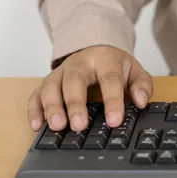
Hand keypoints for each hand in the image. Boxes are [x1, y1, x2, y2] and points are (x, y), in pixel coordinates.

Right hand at [28, 45, 152, 131]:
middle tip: (78, 125)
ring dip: (52, 107)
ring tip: (57, 127)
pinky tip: (36, 126)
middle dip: (75, 103)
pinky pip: (36, 94)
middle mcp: (79, 63)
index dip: (112, 101)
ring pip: (51, 86)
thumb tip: (141, 102)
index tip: (114, 121)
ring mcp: (61, 73)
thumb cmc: (116, 66)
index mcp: (104, 59)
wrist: (96, 50)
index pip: (109, 79)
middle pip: (74, 80)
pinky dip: (34, 109)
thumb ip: (142, 86)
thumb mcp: (135, 72)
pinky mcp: (48, 82)